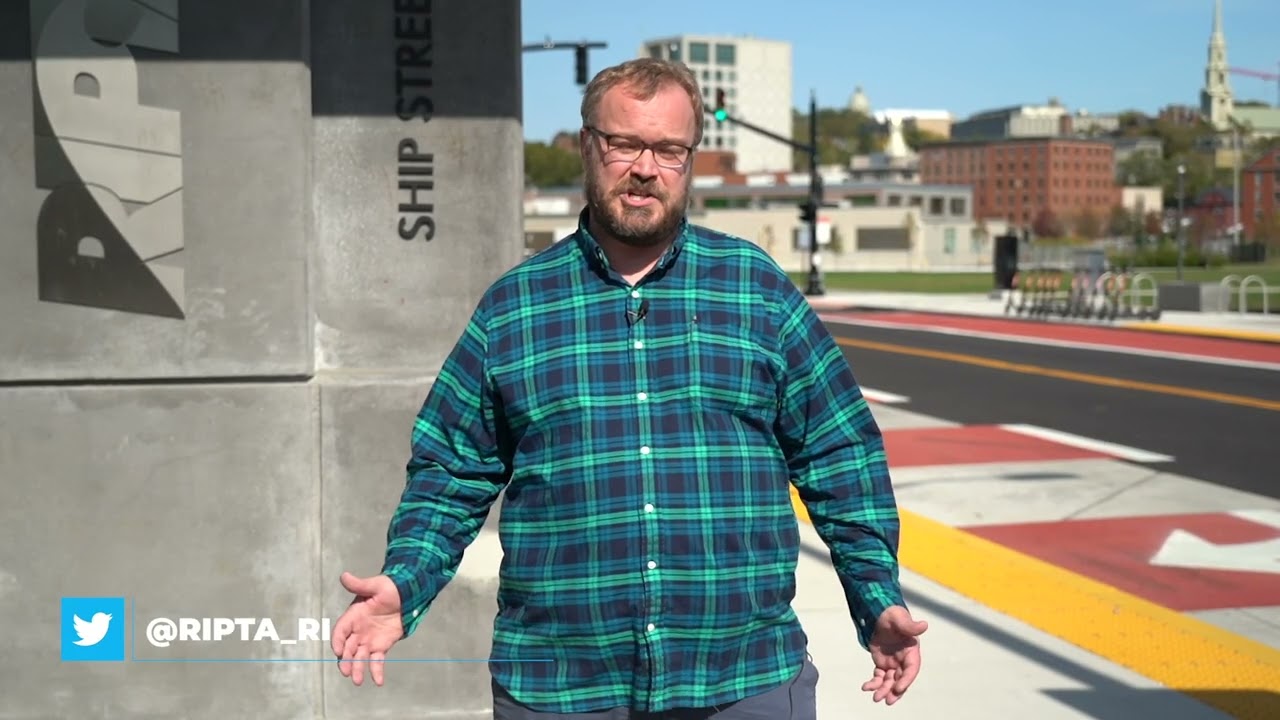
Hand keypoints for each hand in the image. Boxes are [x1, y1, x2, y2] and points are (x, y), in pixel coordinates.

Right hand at [331, 571, 404, 686]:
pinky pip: (376, 660)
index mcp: (353, 616)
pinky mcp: (381, 646)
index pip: (341, 631)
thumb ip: (360, 585)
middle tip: (347, 672)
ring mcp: (369, 640)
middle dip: (345, 660)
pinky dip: (376, 671)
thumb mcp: (375, 585)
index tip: (338, 650)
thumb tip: (344, 576)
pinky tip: (378, 681)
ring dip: (357, 669)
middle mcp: (358, 631)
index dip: (337, 640)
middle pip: (348, 648)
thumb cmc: (390, 588)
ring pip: (359, 657)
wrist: (408, 594)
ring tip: (357, 681)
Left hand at [862, 605, 926, 704]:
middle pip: (901, 679)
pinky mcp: (882, 664)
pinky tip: (866, 687)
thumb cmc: (893, 616)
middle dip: (895, 691)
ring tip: (876, 698)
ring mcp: (893, 664)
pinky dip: (874, 683)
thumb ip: (910, 625)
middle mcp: (904, 660)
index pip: (911, 669)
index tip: (898, 688)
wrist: (879, 615)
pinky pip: (879, 677)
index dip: (906, 680)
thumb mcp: (900, 619)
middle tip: (888, 700)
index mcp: (911, 652)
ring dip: (884, 690)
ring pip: (890, 681)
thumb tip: (923, 625)